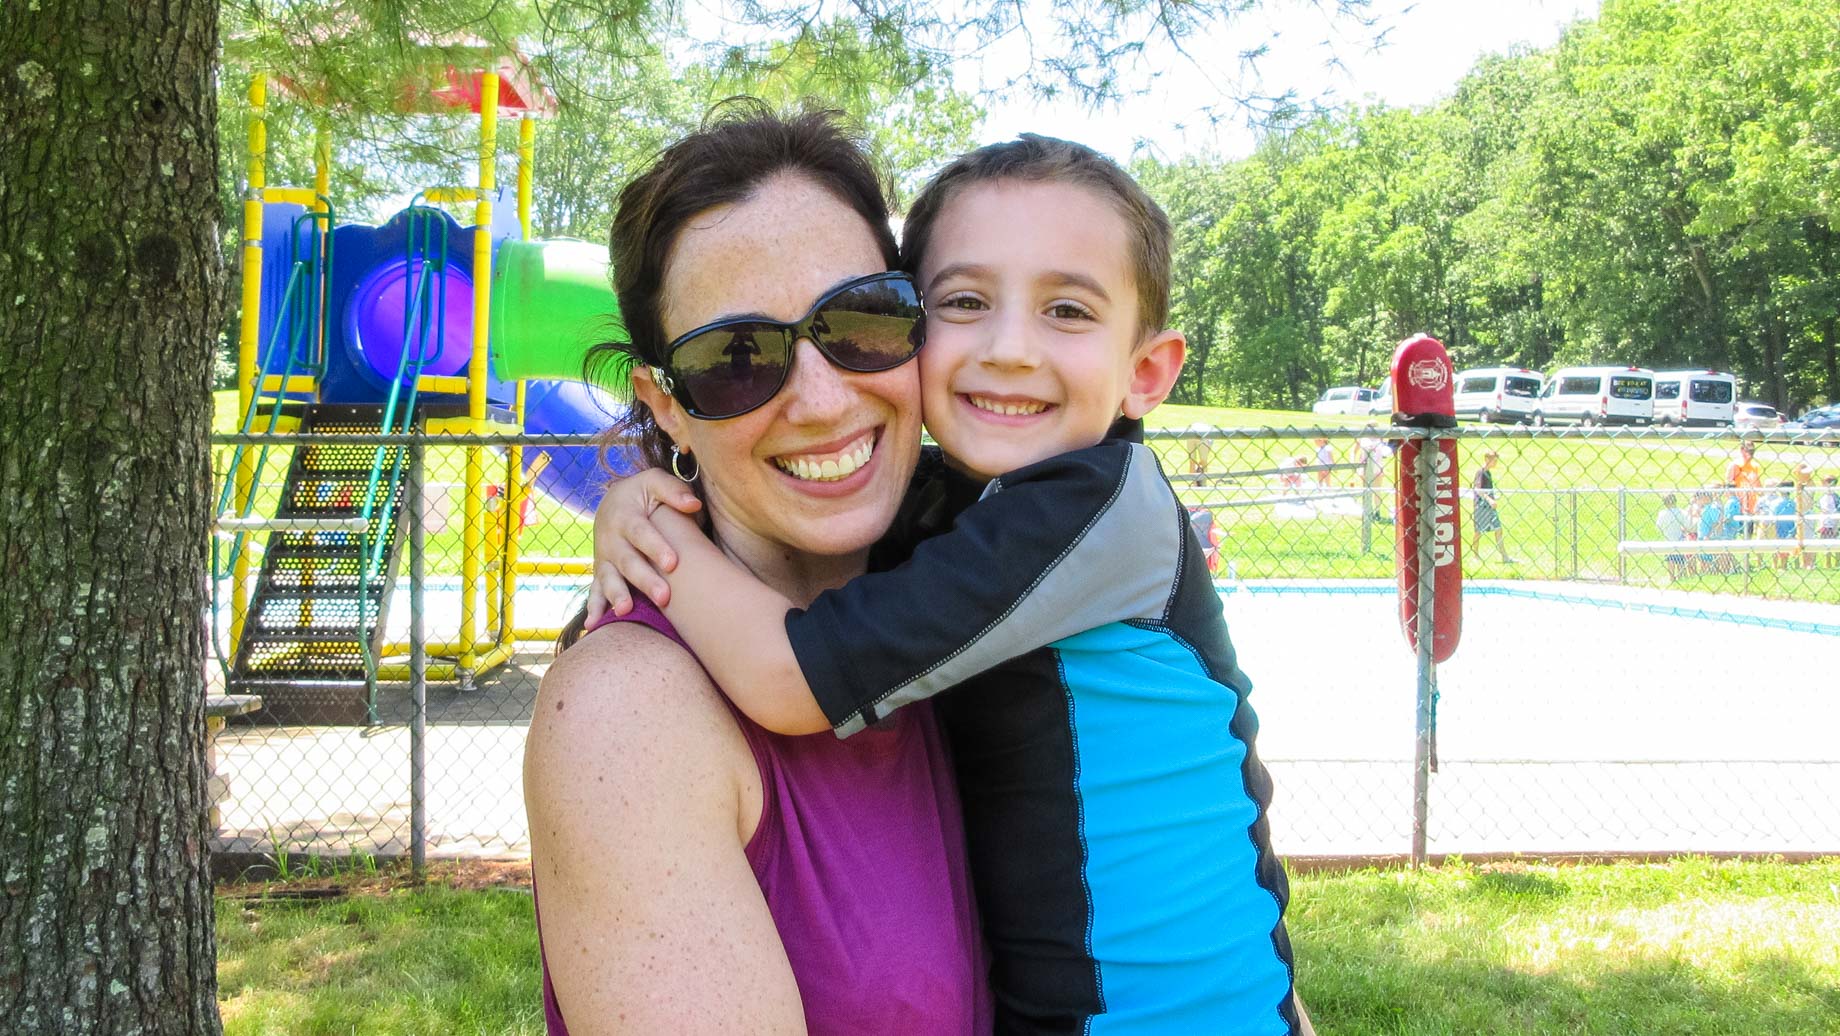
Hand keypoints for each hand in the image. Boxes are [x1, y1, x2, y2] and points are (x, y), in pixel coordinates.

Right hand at [586, 468, 703, 622]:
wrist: (611, 503)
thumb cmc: (642, 494)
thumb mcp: (654, 482)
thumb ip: (673, 490)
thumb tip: (694, 505)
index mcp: (625, 515)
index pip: (641, 532)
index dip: (655, 547)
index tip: (673, 563)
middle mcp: (611, 539)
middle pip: (628, 561)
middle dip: (645, 580)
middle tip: (664, 597)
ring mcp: (604, 558)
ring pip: (609, 579)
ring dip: (616, 596)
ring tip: (625, 611)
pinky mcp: (601, 572)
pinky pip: (594, 591)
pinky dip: (593, 608)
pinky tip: (593, 625)